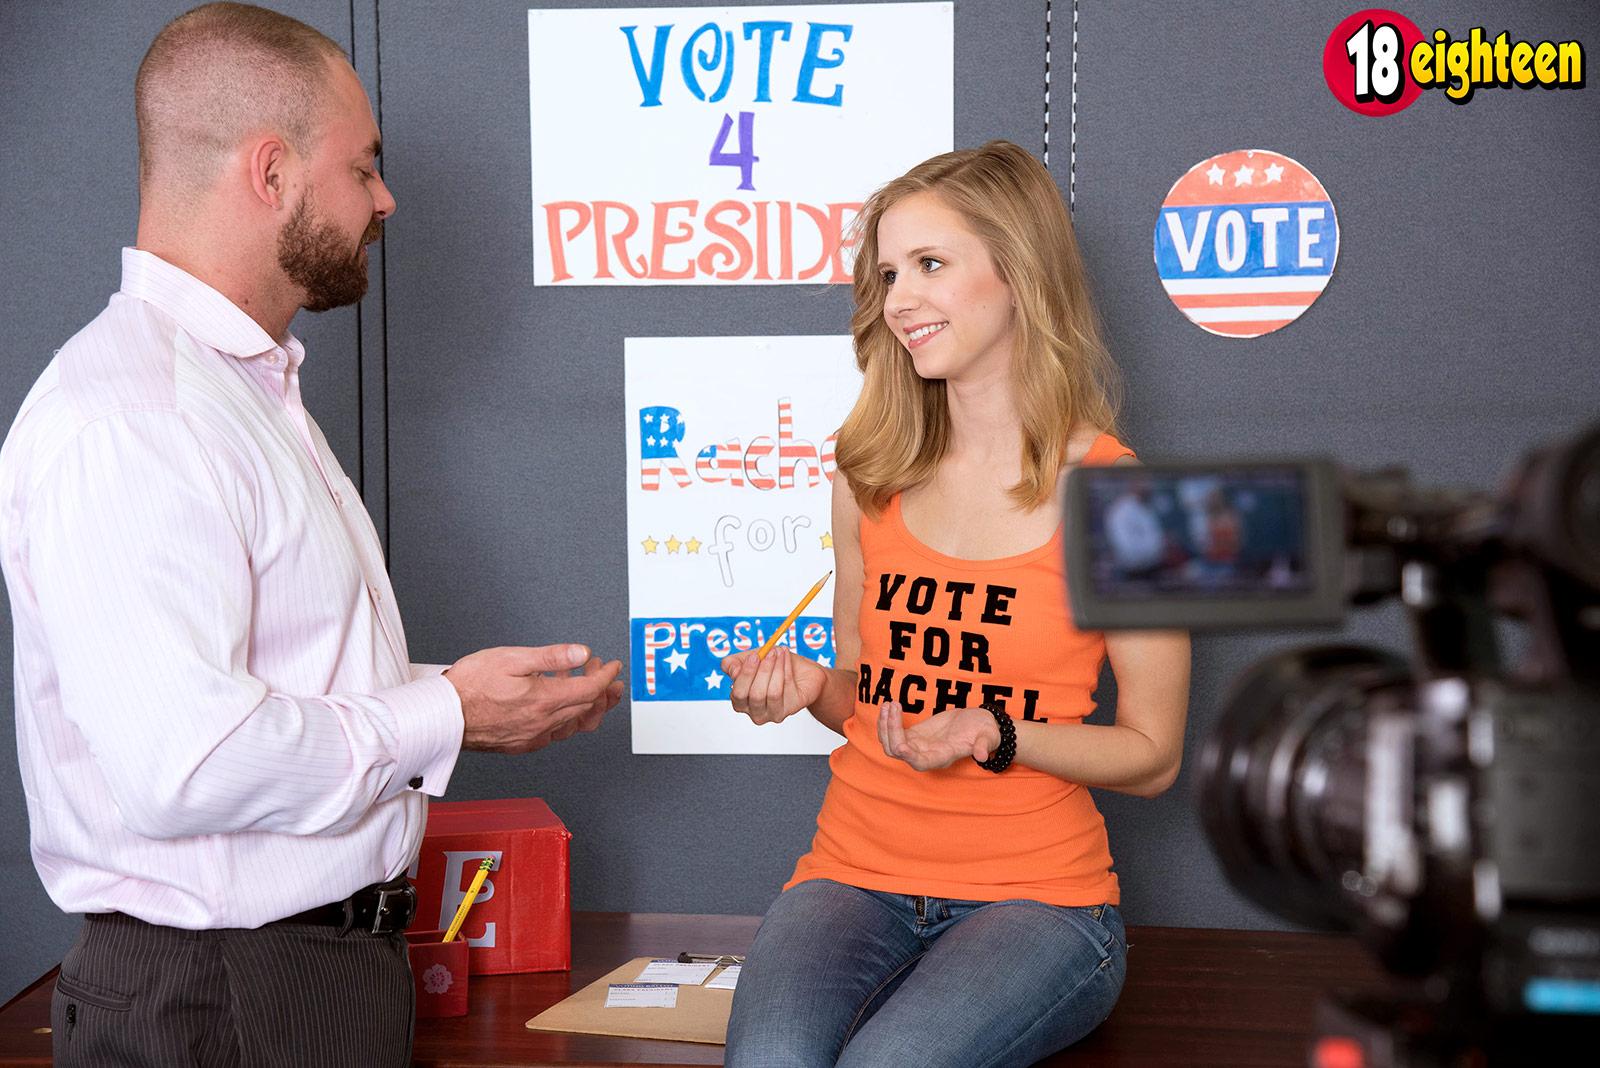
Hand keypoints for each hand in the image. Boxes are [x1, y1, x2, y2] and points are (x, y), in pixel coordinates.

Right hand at [446, 644, 622, 752]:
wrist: (442, 716)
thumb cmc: (469, 686)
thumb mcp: (512, 658)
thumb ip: (551, 657)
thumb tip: (581, 653)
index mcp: (544, 700)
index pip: (590, 689)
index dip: (605, 676)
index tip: (611, 666)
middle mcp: (543, 722)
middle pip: (587, 708)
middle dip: (603, 690)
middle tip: (606, 677)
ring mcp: (533, 736)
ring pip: (574, 725)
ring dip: (588, 707)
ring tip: (594, 693)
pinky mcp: (521, 744)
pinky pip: (555, 734)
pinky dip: (567, 719)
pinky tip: (562, 708)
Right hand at [723, 646, 827, 724]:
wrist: (801, 671)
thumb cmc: (772, 666)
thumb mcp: (750, 660)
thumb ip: (734, 663)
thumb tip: (733, 670)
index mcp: (741, 702)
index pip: (738, 694)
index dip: (746, 674)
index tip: (754, 656)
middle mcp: (755, 712)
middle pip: (756, 696)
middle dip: (763, 671)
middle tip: (769, 653)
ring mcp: (773, 713)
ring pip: (773, 692)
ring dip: (776, 668)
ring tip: (779, 651)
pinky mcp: (790, 709)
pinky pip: (787, 688)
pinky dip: (786, 668)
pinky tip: (786, 657)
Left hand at [878, 703, 1000, 770]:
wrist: (979, 725)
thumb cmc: (985, 732)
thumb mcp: (987, 736)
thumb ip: (983, 746)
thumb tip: (982, 756)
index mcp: (942, 757)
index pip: (920, 763)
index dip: (908, 757)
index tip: (901, 745)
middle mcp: (925, 754)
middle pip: (897, 751)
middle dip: (890, 731)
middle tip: (893, 707)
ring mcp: (917, 745)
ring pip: (890, 743)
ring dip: (884, 725)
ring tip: (888, 704)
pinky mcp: (914, 734)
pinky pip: (892, 732)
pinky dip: (887, 720)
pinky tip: (889, 705)